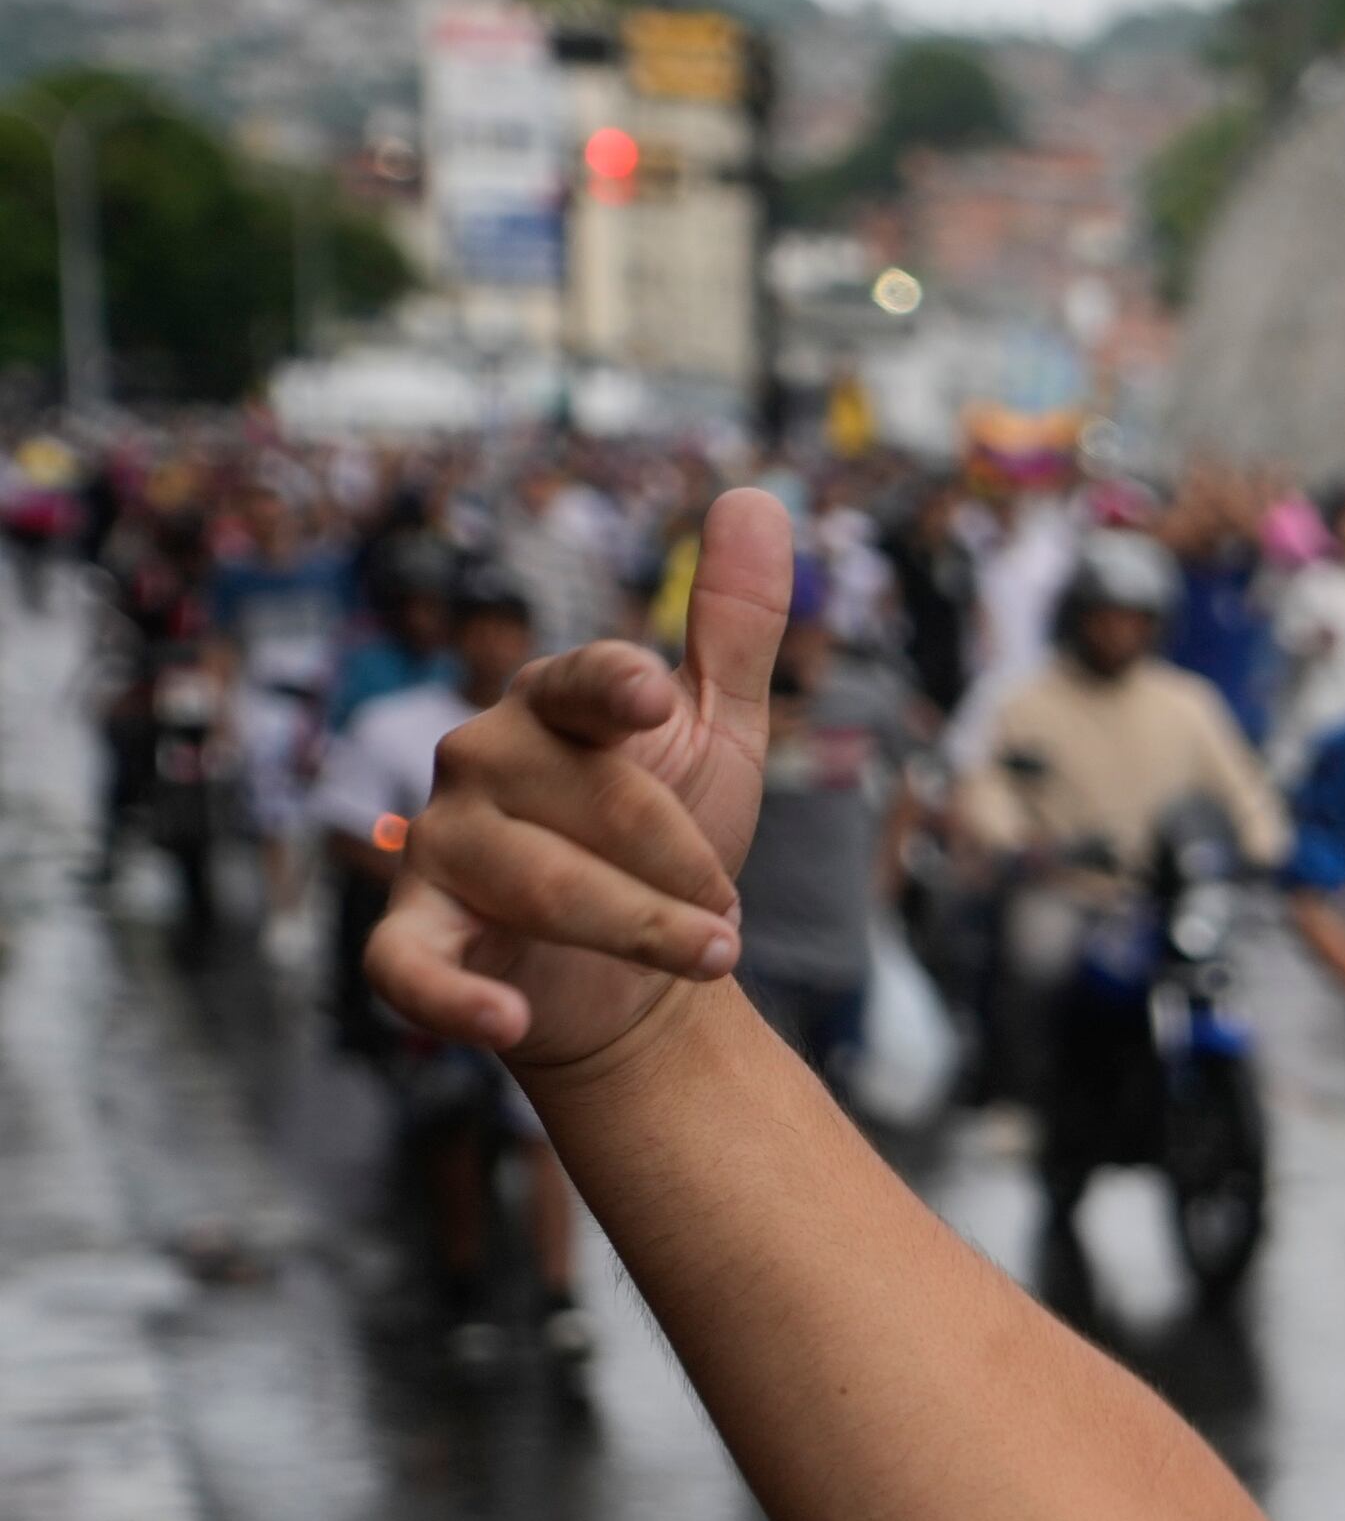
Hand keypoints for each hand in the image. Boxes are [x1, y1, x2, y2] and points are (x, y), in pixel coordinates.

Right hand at [365, 489, 784, 1067]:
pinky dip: (452, 999)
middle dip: (680, 864)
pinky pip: (409, 966)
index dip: (614, 686)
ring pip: (534, 882)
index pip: (579, 682)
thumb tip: (759, 496)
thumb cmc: (669, 842)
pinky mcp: (421, 938)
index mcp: (553, 708)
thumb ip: (733, 628)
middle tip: (733, 919)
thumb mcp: (719, 731)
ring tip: (716, 956)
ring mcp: (441, 849)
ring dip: (639, 928)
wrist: (638, 977)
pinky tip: (508, 1024)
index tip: (652, 695)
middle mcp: (482, 763)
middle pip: (584, 798)